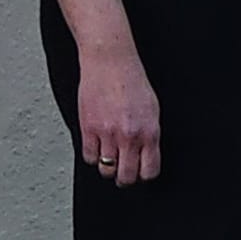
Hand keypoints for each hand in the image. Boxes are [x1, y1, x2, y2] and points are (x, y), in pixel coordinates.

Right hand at [78, 45, 160, 185]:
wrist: (109, 61)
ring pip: (106, 170)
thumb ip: (149, 134)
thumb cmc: (131, 79)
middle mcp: (129, 136)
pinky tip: (96, 146)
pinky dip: (92, 155)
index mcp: (149, 132)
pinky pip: (89, 157)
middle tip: (123, 171)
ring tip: (109, 157)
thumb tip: (146, 154)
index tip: (140, 171)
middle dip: (125, 178)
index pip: (149, 171)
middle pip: (126, 176)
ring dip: (108, 167)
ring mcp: (107, 134)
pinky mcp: (88, 128)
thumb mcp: (152, 109)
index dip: (144, 175)